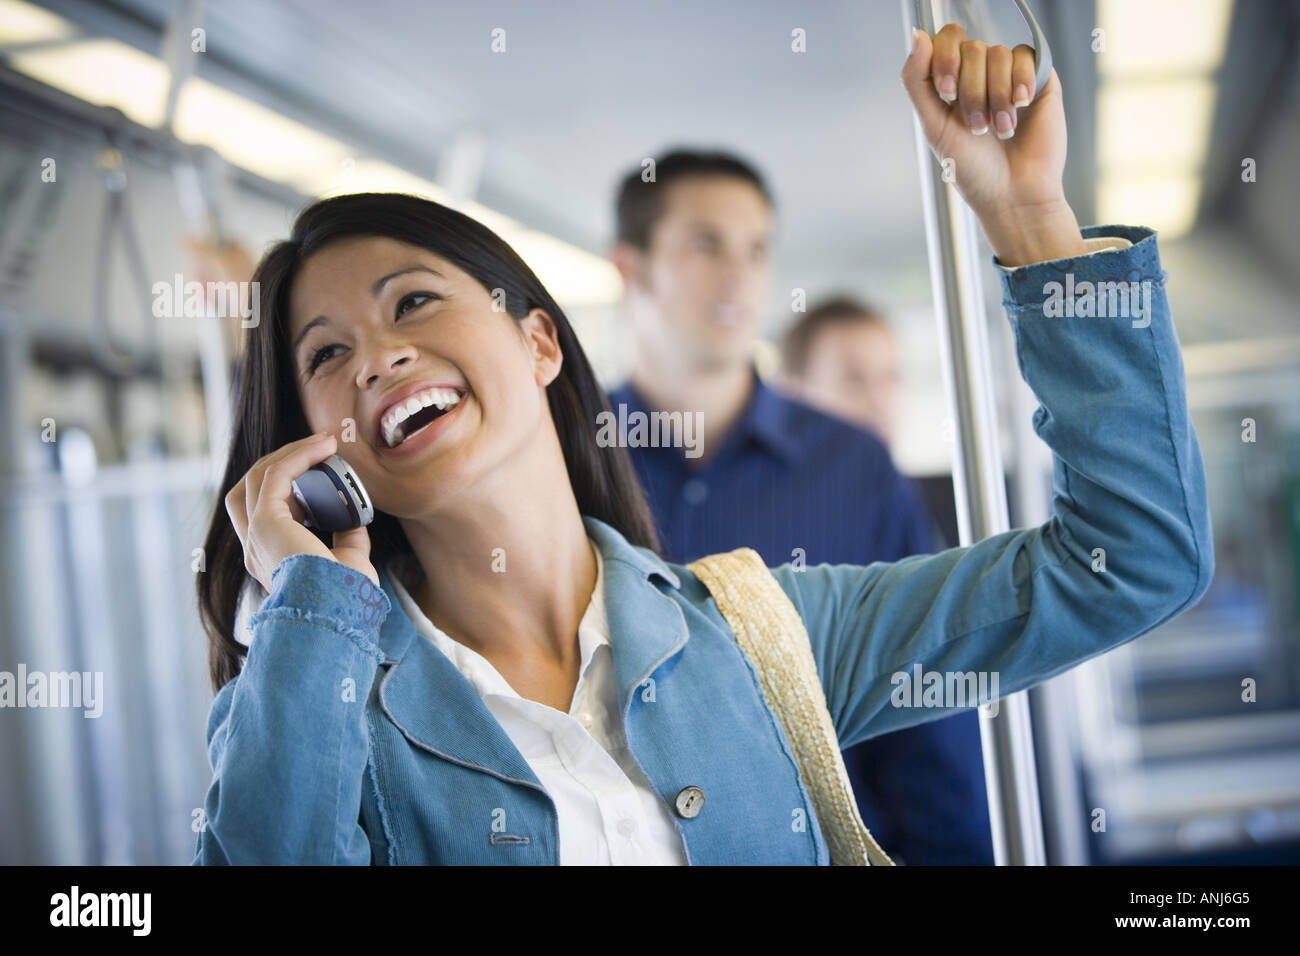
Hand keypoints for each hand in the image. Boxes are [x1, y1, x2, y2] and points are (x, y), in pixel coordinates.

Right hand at [225, 433, 379, 592]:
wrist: (336, 617)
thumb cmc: (344, 601)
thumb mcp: (349, 565)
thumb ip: (347, 543)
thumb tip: (354, 522)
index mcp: (269, 559)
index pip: (262, 511)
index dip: (287, 487)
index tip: (320, 471)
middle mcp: (255, 547)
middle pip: (249, 489)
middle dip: (282, 464)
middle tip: (318, 450)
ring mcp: (256, 535)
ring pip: (257, 477)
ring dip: (290, 454)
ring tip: (323, 443)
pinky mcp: (265, 523)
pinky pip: (275, 475)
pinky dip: (298, 456)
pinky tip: (323, 448)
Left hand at [901, 25, 1086, 265]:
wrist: (1012, 193)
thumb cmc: (971, 168)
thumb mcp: (933, 125)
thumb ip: (917, 80)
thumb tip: (917, 34)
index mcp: (952, 82)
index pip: (946, 40)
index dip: (945, 59)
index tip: (947, 92)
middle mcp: (981, 74)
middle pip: (971, 48)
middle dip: (971, 91)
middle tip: (978, 126)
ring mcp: (1010, 75)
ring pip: (997, 53)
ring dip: (995, 96)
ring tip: (1001, 129)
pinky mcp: (1039, 80)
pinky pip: (1026, 56)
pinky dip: (1020, 82)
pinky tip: (1021, 105)